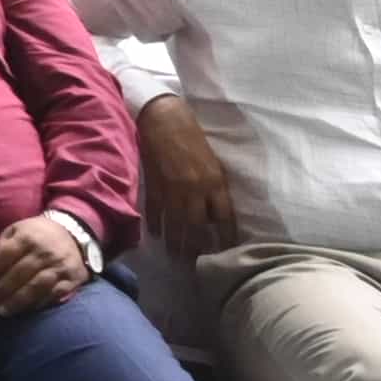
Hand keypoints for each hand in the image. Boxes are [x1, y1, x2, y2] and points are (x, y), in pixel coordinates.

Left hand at [0, 208, 98, 314]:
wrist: (73, 234)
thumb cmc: (37, 234)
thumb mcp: (17, 230)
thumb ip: (3, 245)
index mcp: (27, 237)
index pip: (4, 255)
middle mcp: (44, 252)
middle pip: (18, 274)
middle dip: (0, 291)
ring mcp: (60, 266)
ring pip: (36, 287)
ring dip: (17, 302)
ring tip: (2, 311)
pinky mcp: (72, 280)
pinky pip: (53, 295)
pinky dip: (37, 304)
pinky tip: (24, 310)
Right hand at [137, 94, 240, 256]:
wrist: (162, 117)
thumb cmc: (192, 135)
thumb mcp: (213, 161)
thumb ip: (215, 185)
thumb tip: (215, 211)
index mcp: (214, 182)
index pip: (224, 218)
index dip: (226, 237)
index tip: (227, 251)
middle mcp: (194, 190)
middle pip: (198, 227)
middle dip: (198, 246)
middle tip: (197, 263)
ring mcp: (172, 189)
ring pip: (176, 224)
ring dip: (176, 242)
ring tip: (177, 256)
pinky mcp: (153, 185)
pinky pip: (155, 211)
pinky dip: (155, 224)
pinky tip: (155, 235)